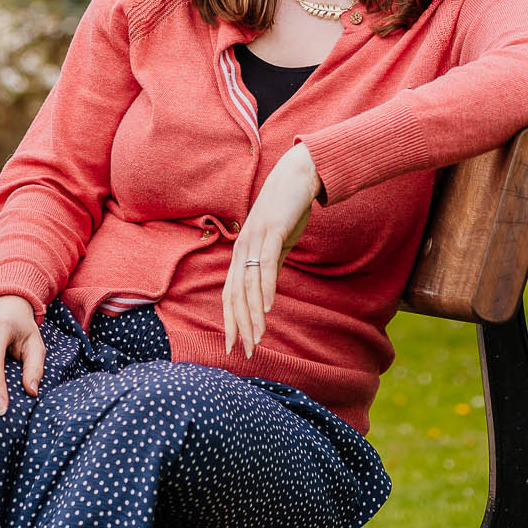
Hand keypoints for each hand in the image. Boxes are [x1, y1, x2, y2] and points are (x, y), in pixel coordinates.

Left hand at [222, 143, 322, 358]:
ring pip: (249, 284)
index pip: (230, 294)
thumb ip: (269, 266)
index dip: (230, 321)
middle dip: (239, 325)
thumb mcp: (276, 244)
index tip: (233, 346)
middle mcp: (242, 247)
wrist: (297, 176)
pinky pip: (266, 265)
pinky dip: (266, 288)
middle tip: (246, 352)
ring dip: (253, 314)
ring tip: (257, 338)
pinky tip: (269, 307)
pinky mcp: (271, 231)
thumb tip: (267, 291)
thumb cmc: (287, 211)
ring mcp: (255, 239)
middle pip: (235, 294)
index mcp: (241, 253)